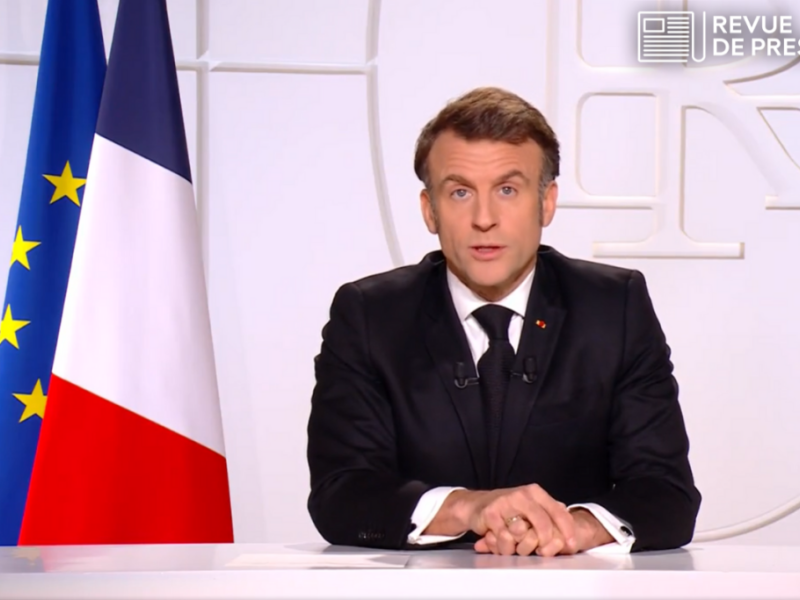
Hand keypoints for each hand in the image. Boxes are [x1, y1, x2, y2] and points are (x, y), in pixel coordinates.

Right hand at [458, 484, 578, 556]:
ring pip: (522, 533)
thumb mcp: (531, 505)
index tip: (571, 543)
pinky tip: (501, 543)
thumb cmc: (507, 509)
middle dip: (546, 540)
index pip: (557, 510)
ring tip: (515, 544)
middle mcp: (522, 494)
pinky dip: (505, 545)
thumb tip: (569, 518)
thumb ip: (550, 510)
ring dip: (520, 545)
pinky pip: (504, 537)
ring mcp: (505, 502)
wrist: (476, 505)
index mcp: (535, 492)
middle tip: (543, 550)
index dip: (567, 529)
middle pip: (543, 522)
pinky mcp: (491, 513)